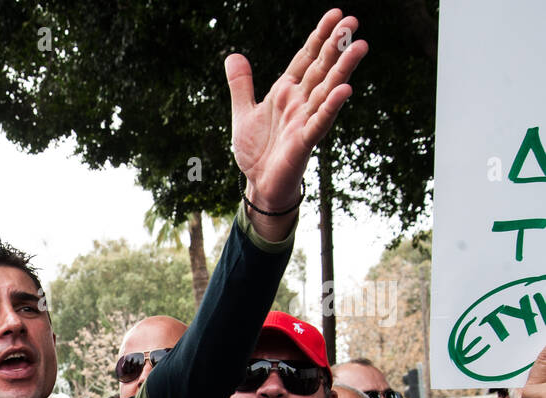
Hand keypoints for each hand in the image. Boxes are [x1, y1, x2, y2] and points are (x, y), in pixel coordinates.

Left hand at [227, 10, 367, 238]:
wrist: (259, 184)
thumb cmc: (256, 150)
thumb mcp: (243, 112)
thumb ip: (241, 84)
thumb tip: (233, 55)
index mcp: (286, 92)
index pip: (306, 58)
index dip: (319, 36)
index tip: (336, 14)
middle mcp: (300, 102)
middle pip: (321, 68)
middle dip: (336, 45)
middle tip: (352, 21)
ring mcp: (304, 120)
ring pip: (327, 90)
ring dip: (343, 69)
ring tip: (360, 46)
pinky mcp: (304, 142)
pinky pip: (319, 122)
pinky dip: (331, 107)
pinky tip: (345, 90)